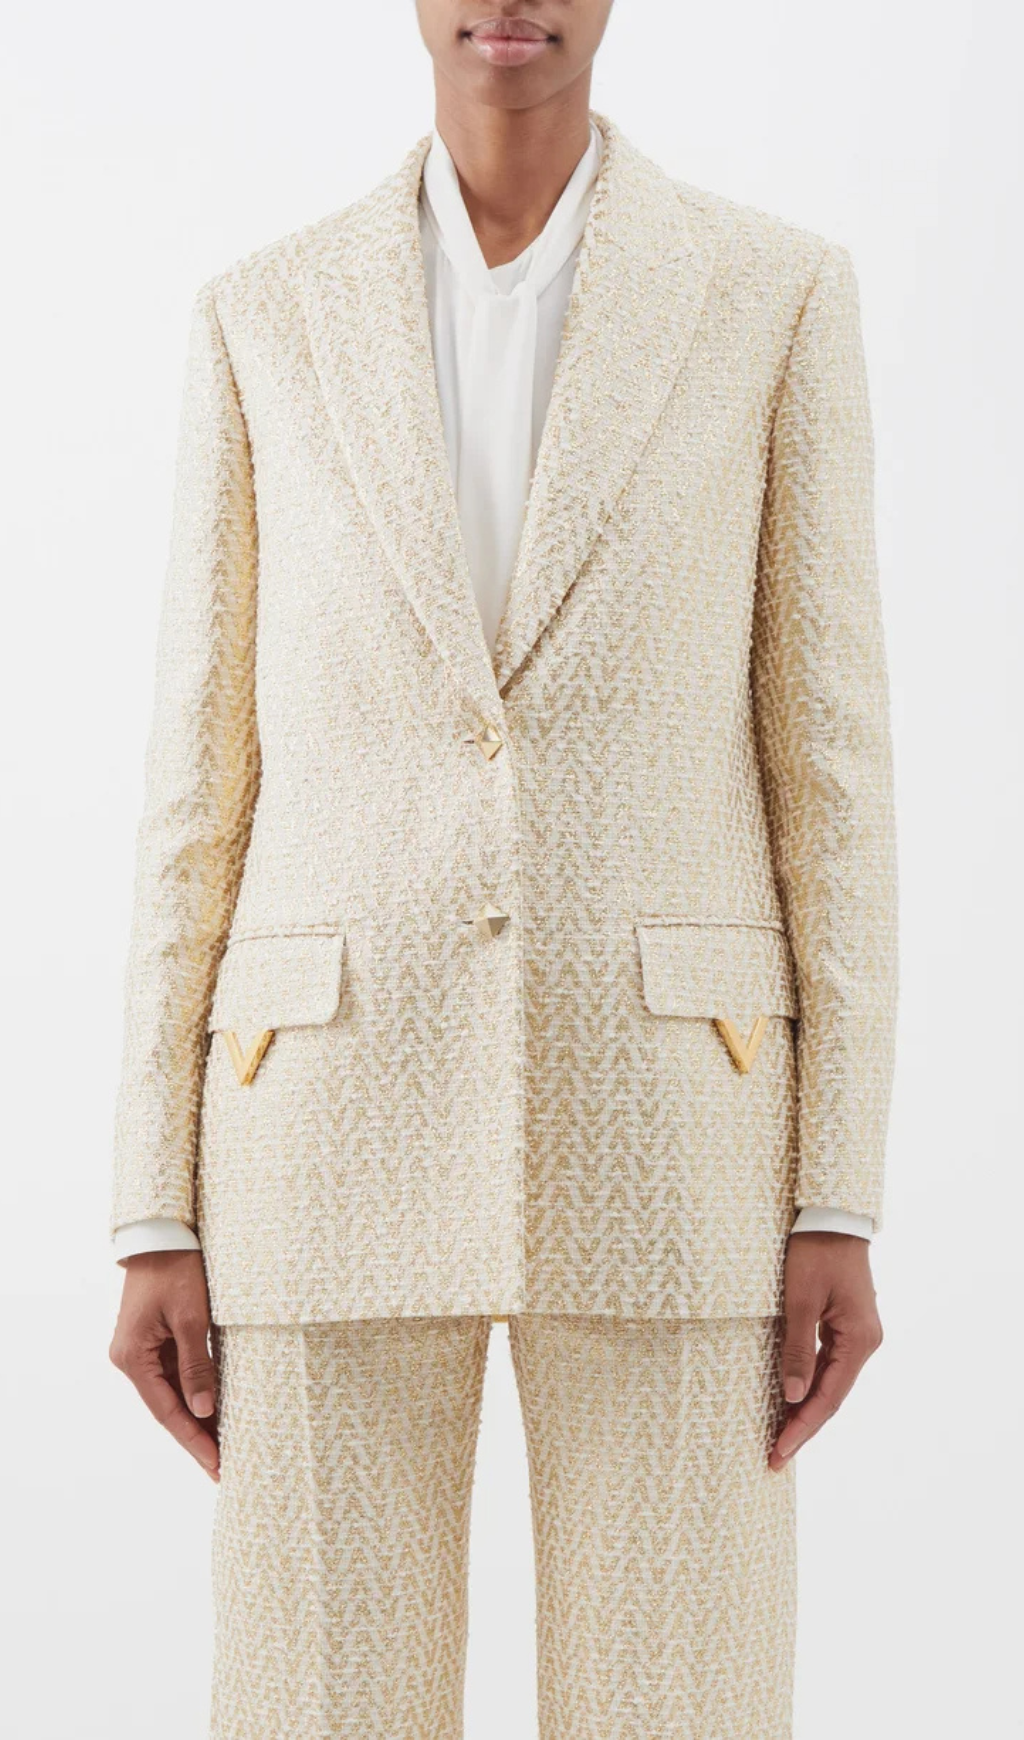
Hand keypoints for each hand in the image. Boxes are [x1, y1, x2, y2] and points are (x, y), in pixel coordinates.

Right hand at [109, 1250, 219, 1480]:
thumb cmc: (177, 1269)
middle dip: (197, 1437)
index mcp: (133, 1357)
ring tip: (224, 1447)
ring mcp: (141, 1349)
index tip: (216, 1465)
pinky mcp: (154, 1339)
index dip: (194, 1439)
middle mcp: (131, 1358)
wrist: (162, 1233)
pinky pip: (174, 1375)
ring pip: (172, 1394)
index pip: (167, 1411)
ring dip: (197, 1418)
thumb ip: (197, 1366)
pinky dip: (195, 1393)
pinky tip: (214, 1411)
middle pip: (167, 1407)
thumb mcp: (193, 1318)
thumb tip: (204, 1411)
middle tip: (223, 1468)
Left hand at [769, 1231, 882, 1471]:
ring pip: (830, 1382)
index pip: (828, 1397)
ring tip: (779, 1437)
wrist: (832, 1215)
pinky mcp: (846, 1324)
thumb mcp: (799, 1300)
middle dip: (802, 1427)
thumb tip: (792, 1396)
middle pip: (832, 1396)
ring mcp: (857, 1333)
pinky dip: (809, 1384)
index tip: (778, 1452)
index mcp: (859, 1339)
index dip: (802, 1427)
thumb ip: (797, 1349)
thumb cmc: (815, 1251)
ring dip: (805, 1409)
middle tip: (774, 1457)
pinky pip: (828, 1364)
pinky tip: (791, 1399)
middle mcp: (865, 1342)